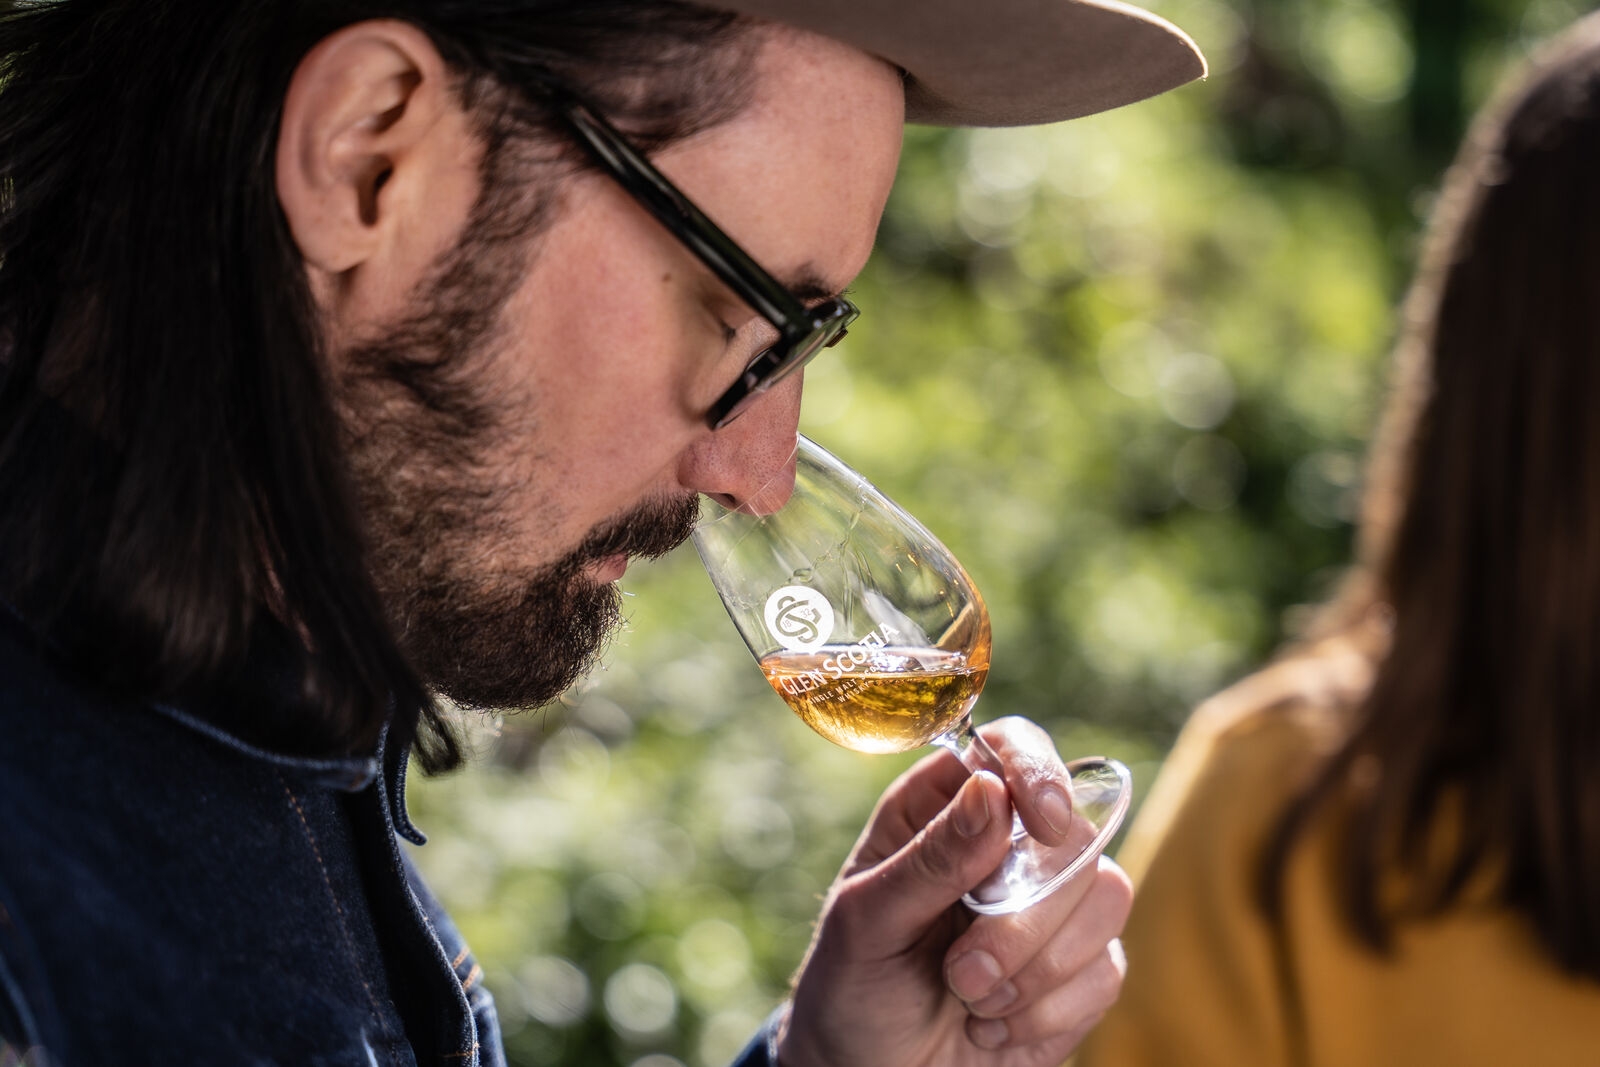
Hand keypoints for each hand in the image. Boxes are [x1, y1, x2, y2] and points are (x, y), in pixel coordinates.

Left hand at [777, 717, 1132, 1066]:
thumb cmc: (852, 983)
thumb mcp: (867, 921)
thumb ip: (929, 858)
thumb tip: (991, 790)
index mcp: (944, 808)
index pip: (1012, 748)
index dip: (1039, 772)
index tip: (1042, 822)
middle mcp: (1007, 844)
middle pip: (1075, 834)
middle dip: (1024, 919)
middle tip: (959, 972)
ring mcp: (1052, 906)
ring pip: (1107, 898)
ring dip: (1035, 969)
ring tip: (970, 999)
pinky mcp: (1080, 969)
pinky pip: (1108, 972)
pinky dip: (1047, 1013)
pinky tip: (991, 1027)